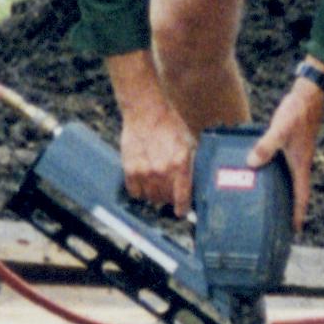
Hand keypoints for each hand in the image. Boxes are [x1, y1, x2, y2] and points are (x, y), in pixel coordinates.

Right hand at [105, 56, 199, 212]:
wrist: (146, 111)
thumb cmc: (170, 126)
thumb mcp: (188, 144)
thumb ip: (191, 166)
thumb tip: (194, 187)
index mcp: (181, 163)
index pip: (182, 197)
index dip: (182, 208)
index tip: (181, 212)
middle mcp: (163, 170)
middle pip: (166, 199)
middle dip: (169, 197)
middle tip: (170, 191)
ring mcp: (145, 171)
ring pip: (150, 197)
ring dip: (154, 195)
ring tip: (157, 184)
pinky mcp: (130, 169)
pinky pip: (135, 192)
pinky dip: (139, 190)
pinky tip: (144, 181)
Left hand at [247, 75, 323, 231]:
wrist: (309, 94)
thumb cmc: (298, 112)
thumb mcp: (280, 129)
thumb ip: (266, 146)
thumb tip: (252, 162)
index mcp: (300, 165)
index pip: (301, 196)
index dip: (298, 214)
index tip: (295, 230)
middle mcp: (300, 163)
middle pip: (296, 192)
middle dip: (290, 208)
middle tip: (280, 222)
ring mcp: (297, 155)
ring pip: (290, 180)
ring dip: (284, 193)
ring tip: (271, 203)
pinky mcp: (292, 146)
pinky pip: (284, 167)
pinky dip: (277, 175)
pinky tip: (264, 172)